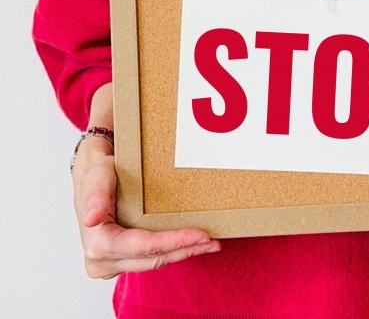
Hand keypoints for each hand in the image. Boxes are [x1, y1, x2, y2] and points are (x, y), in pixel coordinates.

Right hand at [73, 136, 220, 278]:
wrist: (89, 172)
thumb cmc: (96, 170)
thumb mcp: (98, 174)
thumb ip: (96, 195)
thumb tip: (92, 219)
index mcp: (96, 243)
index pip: (143, 247)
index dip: (174, 242)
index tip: (202, 235)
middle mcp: (100, 261)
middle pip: (152, 259)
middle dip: (185, 249)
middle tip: (214, 241)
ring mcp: (109, 265)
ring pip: (154, 263)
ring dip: (182, 253)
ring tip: (209, 243)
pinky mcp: (119, 261)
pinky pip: (150, 260)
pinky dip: (171, 251)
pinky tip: (191, 243)